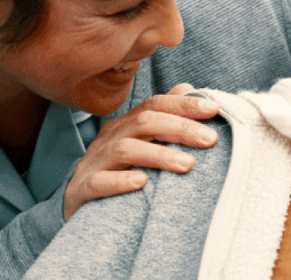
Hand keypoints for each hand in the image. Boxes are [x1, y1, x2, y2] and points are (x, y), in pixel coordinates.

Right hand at [63, 83, 219, 219]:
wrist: (76, 204)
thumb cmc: (118, 171)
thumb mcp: (142, 143)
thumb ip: (165, 117)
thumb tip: (189, 87)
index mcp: (126, 126)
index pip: (155, 105)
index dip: (184, 104)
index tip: (215, 109)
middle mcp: (110, 138)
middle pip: (144, 122)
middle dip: (180, 127)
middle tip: (211, 140)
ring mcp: (95, 163)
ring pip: (126, 150)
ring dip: (159, 155)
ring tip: (188, 165)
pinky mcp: (83, 189)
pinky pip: (99, 182)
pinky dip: (120, 181)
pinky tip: (142, 182)